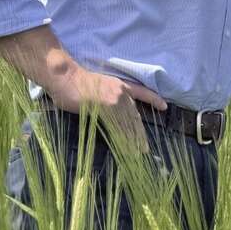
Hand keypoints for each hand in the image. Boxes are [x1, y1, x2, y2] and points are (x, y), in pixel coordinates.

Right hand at [46, 62, 164, 151]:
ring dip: (133, 139)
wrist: (65, 78)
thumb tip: (112, 112)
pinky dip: (123, 137)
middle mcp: (121, 92)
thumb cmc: (76, 84)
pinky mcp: (106, 107)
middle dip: (140, 133)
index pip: (142, 92)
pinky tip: (126, 147)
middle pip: (135, 115)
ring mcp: (115, 99)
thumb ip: (107, 98)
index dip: (154, 99)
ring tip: (138, 152)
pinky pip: (118, 125)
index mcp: (120, 85)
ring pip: (128, 122)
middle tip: (144, 148)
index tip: (165, 107)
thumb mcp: (99, 87)